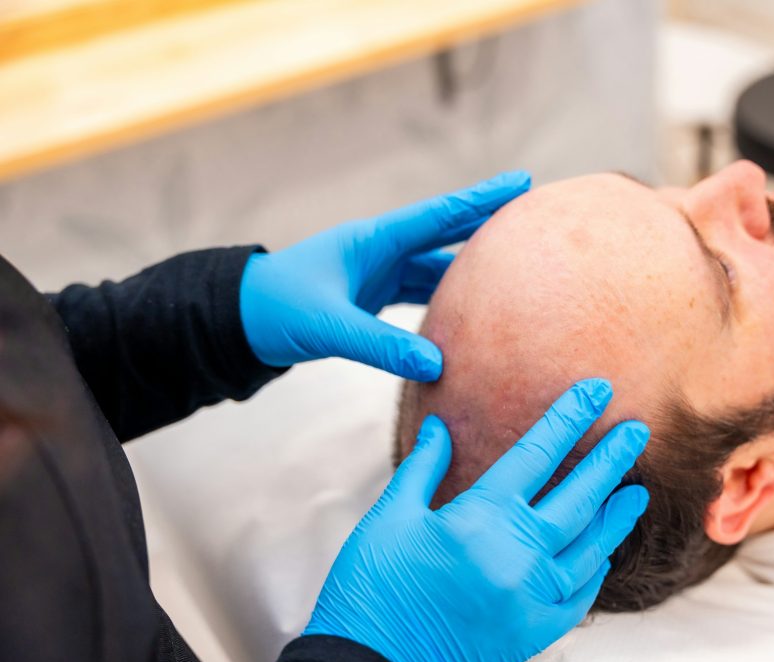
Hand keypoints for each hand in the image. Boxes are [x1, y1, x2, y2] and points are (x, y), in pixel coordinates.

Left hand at [239, 171, 530, 379]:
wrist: (238, 321)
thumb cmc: (276, 311)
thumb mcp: (328, 326)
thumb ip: (381, 345)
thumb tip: (437, 365)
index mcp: (373, 241)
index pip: (439, 216)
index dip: (482, 200)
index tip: (521, 182)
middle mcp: (382, 251)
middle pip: (446, 235)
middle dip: (488, 225)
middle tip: (533, 217)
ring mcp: (378, 273)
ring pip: (436, 269)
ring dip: (471, 271)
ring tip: (515, 271)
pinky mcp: (373, 298)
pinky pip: (421, 296)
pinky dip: (447, 303)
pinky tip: (471, 316)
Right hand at [304, 379, 649, 661]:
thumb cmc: (373, 589)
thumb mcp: (390, 518)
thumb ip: (424, 467)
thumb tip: (441, 425)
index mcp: (480, 518)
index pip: (537, 454)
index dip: (570, 417)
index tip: (598, 390)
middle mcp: (517, 554)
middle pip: (580, 497)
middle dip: (612, 459)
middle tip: (639, 430)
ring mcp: (532, 596)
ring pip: (590, 547)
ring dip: (616, 517)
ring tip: (638, 492)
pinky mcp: (534, 632)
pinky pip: (580, 596)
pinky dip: (595, 570)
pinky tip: (603, 553)